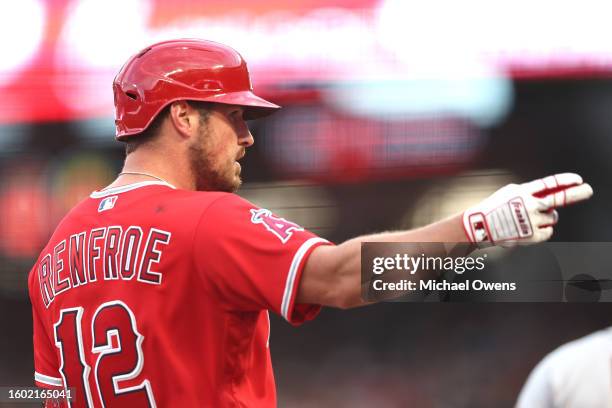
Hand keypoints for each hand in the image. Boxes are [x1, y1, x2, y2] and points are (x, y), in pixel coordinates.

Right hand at [462, 173, 592, 246]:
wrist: (479, 226)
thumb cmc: (492, 210)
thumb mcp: (508, 193)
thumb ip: (529, 193)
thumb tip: (550, 201)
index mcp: (522, 192)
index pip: (548, 184)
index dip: (564, 181)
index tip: (578, 179)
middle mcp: (530, 204)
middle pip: (559, 199)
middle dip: (577, 194)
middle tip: (588, 190)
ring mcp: (532, 220)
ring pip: (553, 217)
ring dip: (546, 218)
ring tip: (528, 220)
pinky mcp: (534, 234)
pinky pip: (549, 231)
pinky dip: (542, 231)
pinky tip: (528, 230)